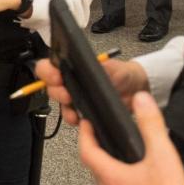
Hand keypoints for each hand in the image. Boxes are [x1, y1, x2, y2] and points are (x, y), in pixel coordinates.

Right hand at [34, 56, 148, 126]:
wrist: (135, 89)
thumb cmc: (123, 73)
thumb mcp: (115, 67)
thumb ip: (104, 66)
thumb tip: (96, 66)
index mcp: (74, 65)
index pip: (51, 65)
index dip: (48, 71)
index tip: (56, 76)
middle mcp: (71, 81)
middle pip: (52, 86)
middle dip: (56, 91)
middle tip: (66, 95)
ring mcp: (76, 97)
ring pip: (60, 104)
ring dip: (64, 108)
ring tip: (73, 111)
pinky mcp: (83, 111)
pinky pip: (72, 116)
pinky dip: (74, 119)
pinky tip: (80, 119)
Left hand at [78, 92, 183, 184]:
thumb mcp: (163, 154)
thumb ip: (151, 123)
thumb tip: (142, 101)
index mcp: (114, 180)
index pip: (87, 153)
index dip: (85, 136)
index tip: (86, 126)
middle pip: (97, 172)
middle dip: (100, 154)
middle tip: (105, 142)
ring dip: (113, 176)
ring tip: (126, 165)